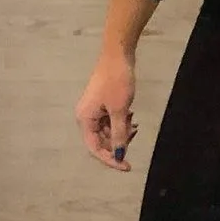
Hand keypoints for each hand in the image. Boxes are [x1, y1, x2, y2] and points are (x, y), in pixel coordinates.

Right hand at [75, 52, 138, 171]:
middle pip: (101, 140)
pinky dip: (121, 121)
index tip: (126, 166)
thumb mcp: (120, 110)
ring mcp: (94, 109)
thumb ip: (118, 133)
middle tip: (134, 133)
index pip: (95, 148)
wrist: (118, 54)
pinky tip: (131, 114)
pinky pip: (110, 119)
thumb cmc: (117, 81)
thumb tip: (118, 154)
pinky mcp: (102, 102)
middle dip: (118, 141)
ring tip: (134, 122)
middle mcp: (86, 116)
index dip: (110, 159)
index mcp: (85, 120)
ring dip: (121, 131)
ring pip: (108, 130)